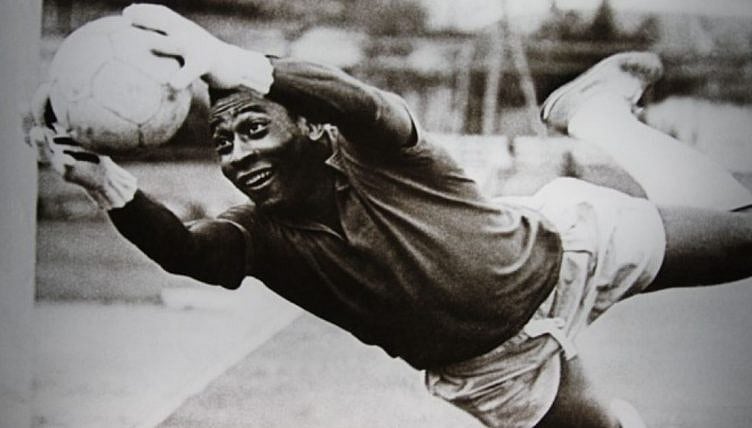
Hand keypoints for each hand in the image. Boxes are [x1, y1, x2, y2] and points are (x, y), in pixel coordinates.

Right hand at [29, 85, 137, 209]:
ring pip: (42, 153)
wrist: (104, 176)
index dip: (35, 105)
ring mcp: (56, 162)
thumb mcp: (87, 128)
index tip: (44, 87)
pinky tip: (68, 159)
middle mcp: (49, 148)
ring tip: (38, 132)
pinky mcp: (69, 174)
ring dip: (38, 143)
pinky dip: (65, 164)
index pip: (35, 118)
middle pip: (30, 134)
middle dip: (26, 120)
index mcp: (50, 136)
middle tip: (23, 105)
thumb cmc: (94, 148)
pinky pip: (65, 169)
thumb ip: (81, 113)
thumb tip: (82, 86)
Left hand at [122, 4, 272, 92]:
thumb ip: (171, 55)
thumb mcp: (189, 56)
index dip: (145, 11)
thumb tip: (147, 65)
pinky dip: (183, 77)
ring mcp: (198, 46)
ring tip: (147, 44)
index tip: (126, 13)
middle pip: (166, 22)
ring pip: (177, 44)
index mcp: (183, 31)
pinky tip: (173, 85)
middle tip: (127, 18)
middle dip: (148, 18)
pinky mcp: (206, 62)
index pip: (162, 15)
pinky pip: (193, 69)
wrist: (236, 68)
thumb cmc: (207, 63)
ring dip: (162, 43)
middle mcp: (189, 35)